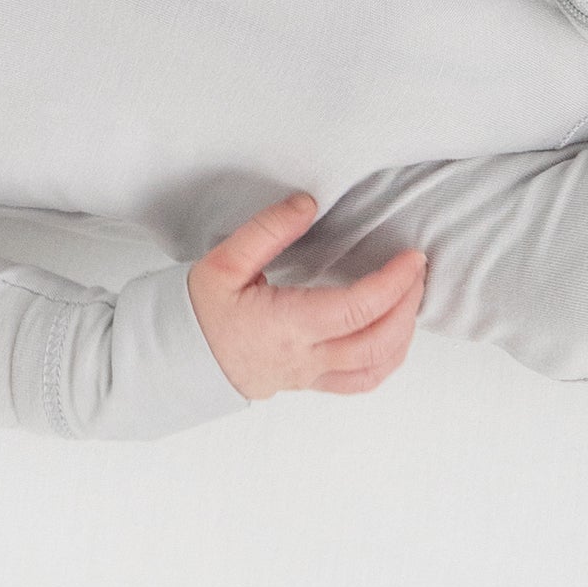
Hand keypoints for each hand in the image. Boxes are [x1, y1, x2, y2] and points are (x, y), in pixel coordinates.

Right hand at [187, 191, 428, 403]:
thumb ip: (267, 231)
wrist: (170, 360)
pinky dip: (385, 360)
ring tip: (409, 299)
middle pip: (378, 341)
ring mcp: (308, 375)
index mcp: (287, 326)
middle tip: (417, 271)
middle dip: (408, 305)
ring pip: (375, 368)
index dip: (394, 283)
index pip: (358, 308)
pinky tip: (392, 336)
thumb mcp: (224, 262)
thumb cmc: (195, 311)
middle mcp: (304, 357)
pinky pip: (358, 382)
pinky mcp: (306, 383)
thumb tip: (308, 203)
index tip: (412, 258)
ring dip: (403, 334)